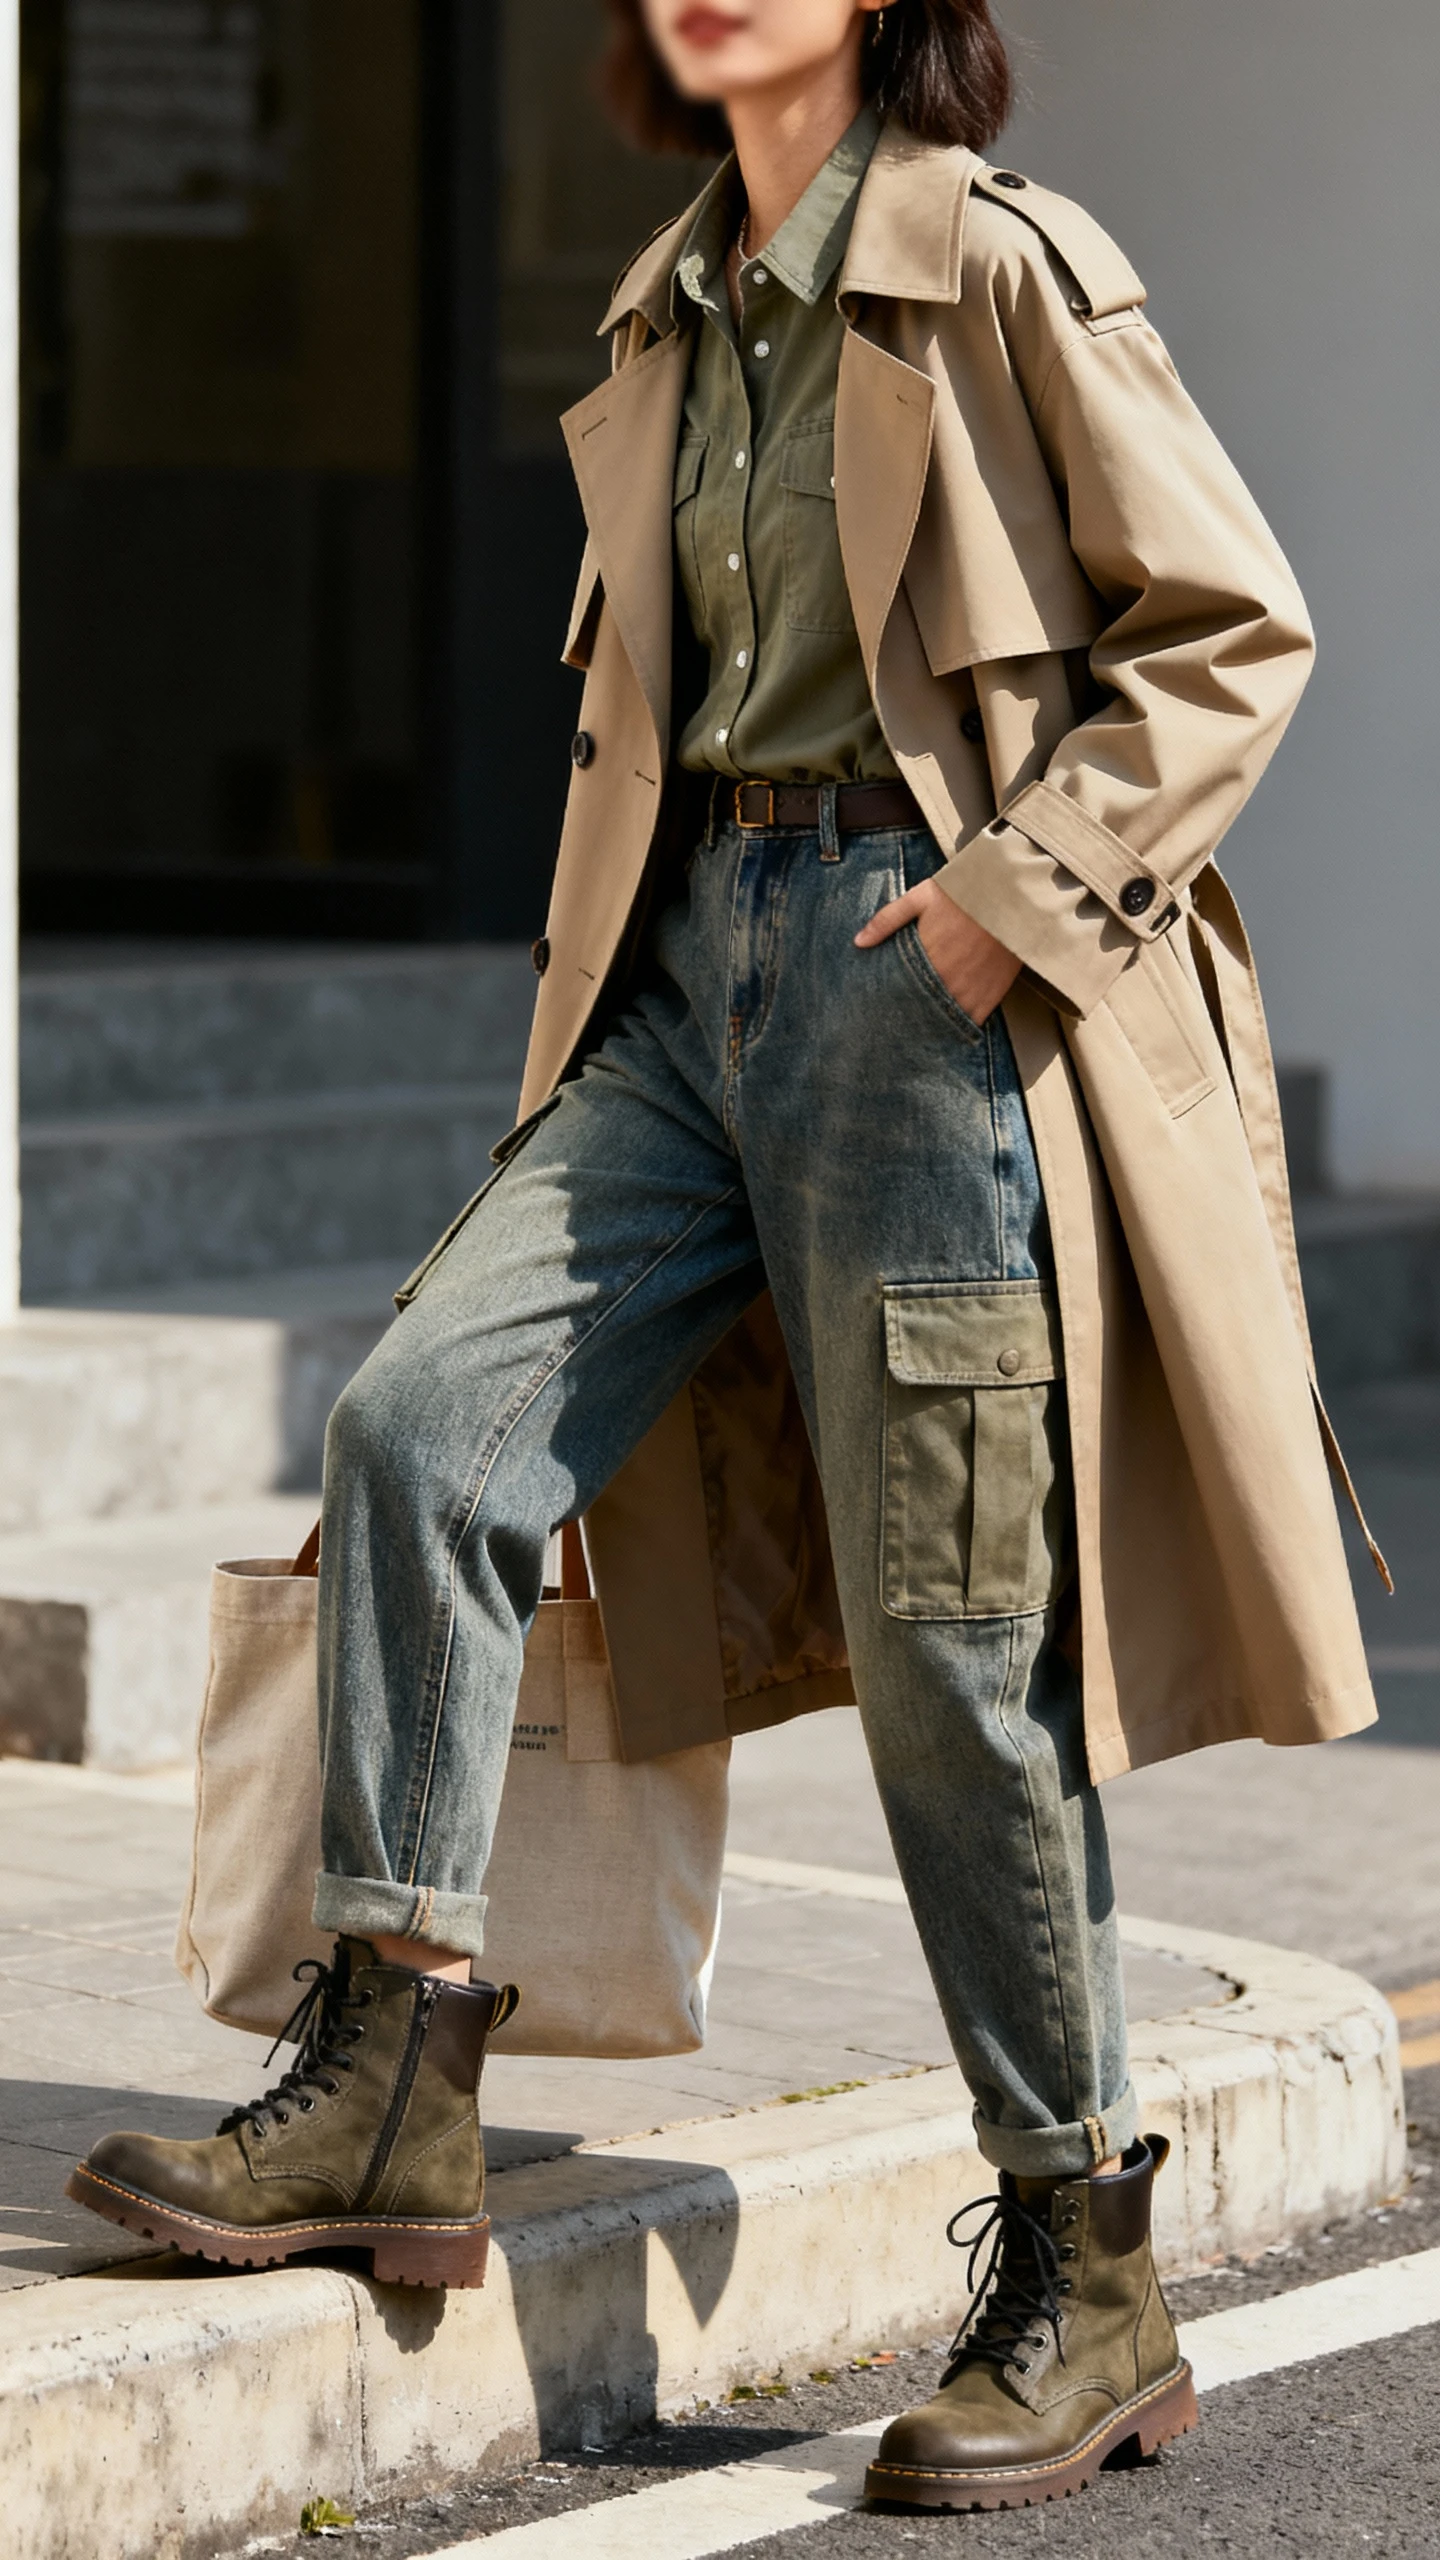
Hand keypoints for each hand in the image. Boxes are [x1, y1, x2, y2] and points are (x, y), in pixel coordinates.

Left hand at [855, 876, 1021, 1025]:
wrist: (1010, 894)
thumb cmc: (964, 893)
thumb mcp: (920, 897)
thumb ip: (887, 920)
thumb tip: (859, 941)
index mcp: (927, 956)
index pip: (901, 990)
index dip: (892, 1001)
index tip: (883, 1009)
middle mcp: (948, 978)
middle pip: (922, 1008)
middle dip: (911, 1015)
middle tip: (901, 1024)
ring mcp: (971, 989)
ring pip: (946, 1018)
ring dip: (934, 1023)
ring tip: (923, 1030)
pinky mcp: (993, 993)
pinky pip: (973, 1019)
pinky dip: (961, 1025)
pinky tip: (952, 1027)